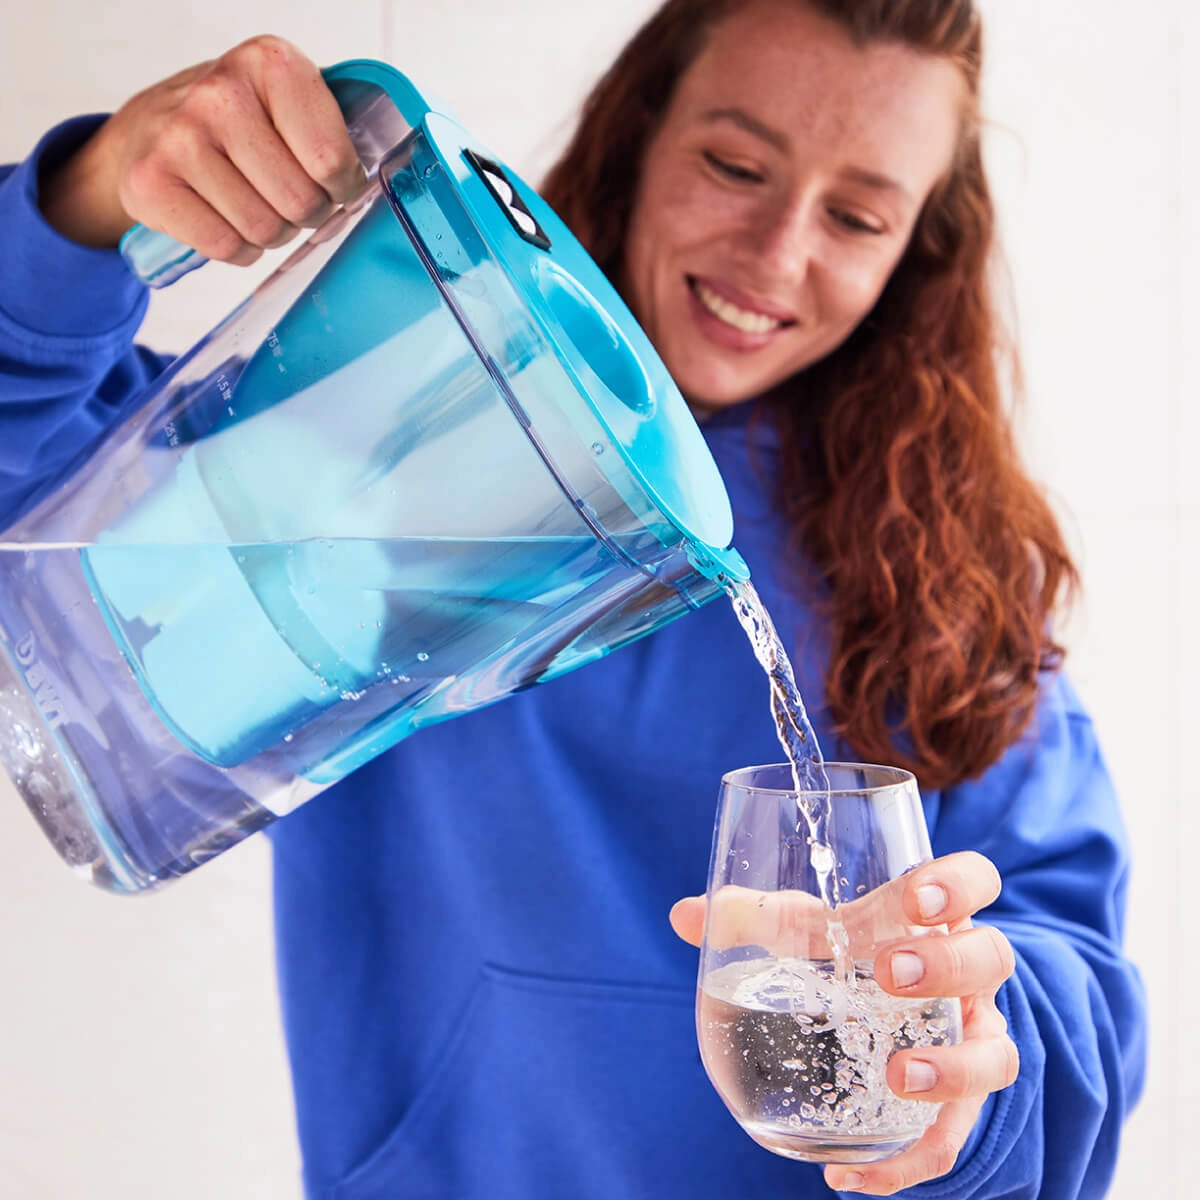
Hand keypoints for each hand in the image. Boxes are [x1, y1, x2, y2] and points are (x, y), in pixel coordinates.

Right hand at [38, 34, 366, 259]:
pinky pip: (225, 247)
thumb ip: (332, 131)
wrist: (148, 128)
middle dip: (306, 214)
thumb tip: (376, 186)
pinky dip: (239, 249)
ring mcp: (179, 137)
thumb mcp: (287, 101)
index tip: (334, 183)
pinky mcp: (150, 182)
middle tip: (291, 199)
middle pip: (300, 202)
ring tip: (257, 206)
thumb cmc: (235, 122)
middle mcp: (220, 94)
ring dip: (273, 233)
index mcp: (270, 63)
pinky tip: (228, 220)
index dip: (343, 187)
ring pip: (264, 230)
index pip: (332, 160)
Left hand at [671, 851, 1019, 1194]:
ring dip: (952, 1069)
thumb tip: (685, 916)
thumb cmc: (853, 948)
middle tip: (889, 975)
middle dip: (948, 966)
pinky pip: (948, 1141)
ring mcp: (971, 1039)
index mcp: (935, 916)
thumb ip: (754, 917)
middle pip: (991, 959)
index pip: (974, 881)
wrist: (900, 1012)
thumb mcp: (810, 927)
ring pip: (994, 1055)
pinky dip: (902, 1164)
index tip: (915, 898)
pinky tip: (846, 1175)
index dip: (957, 885)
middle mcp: (967, 975)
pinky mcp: (959, 1105)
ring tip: (898, 1076)